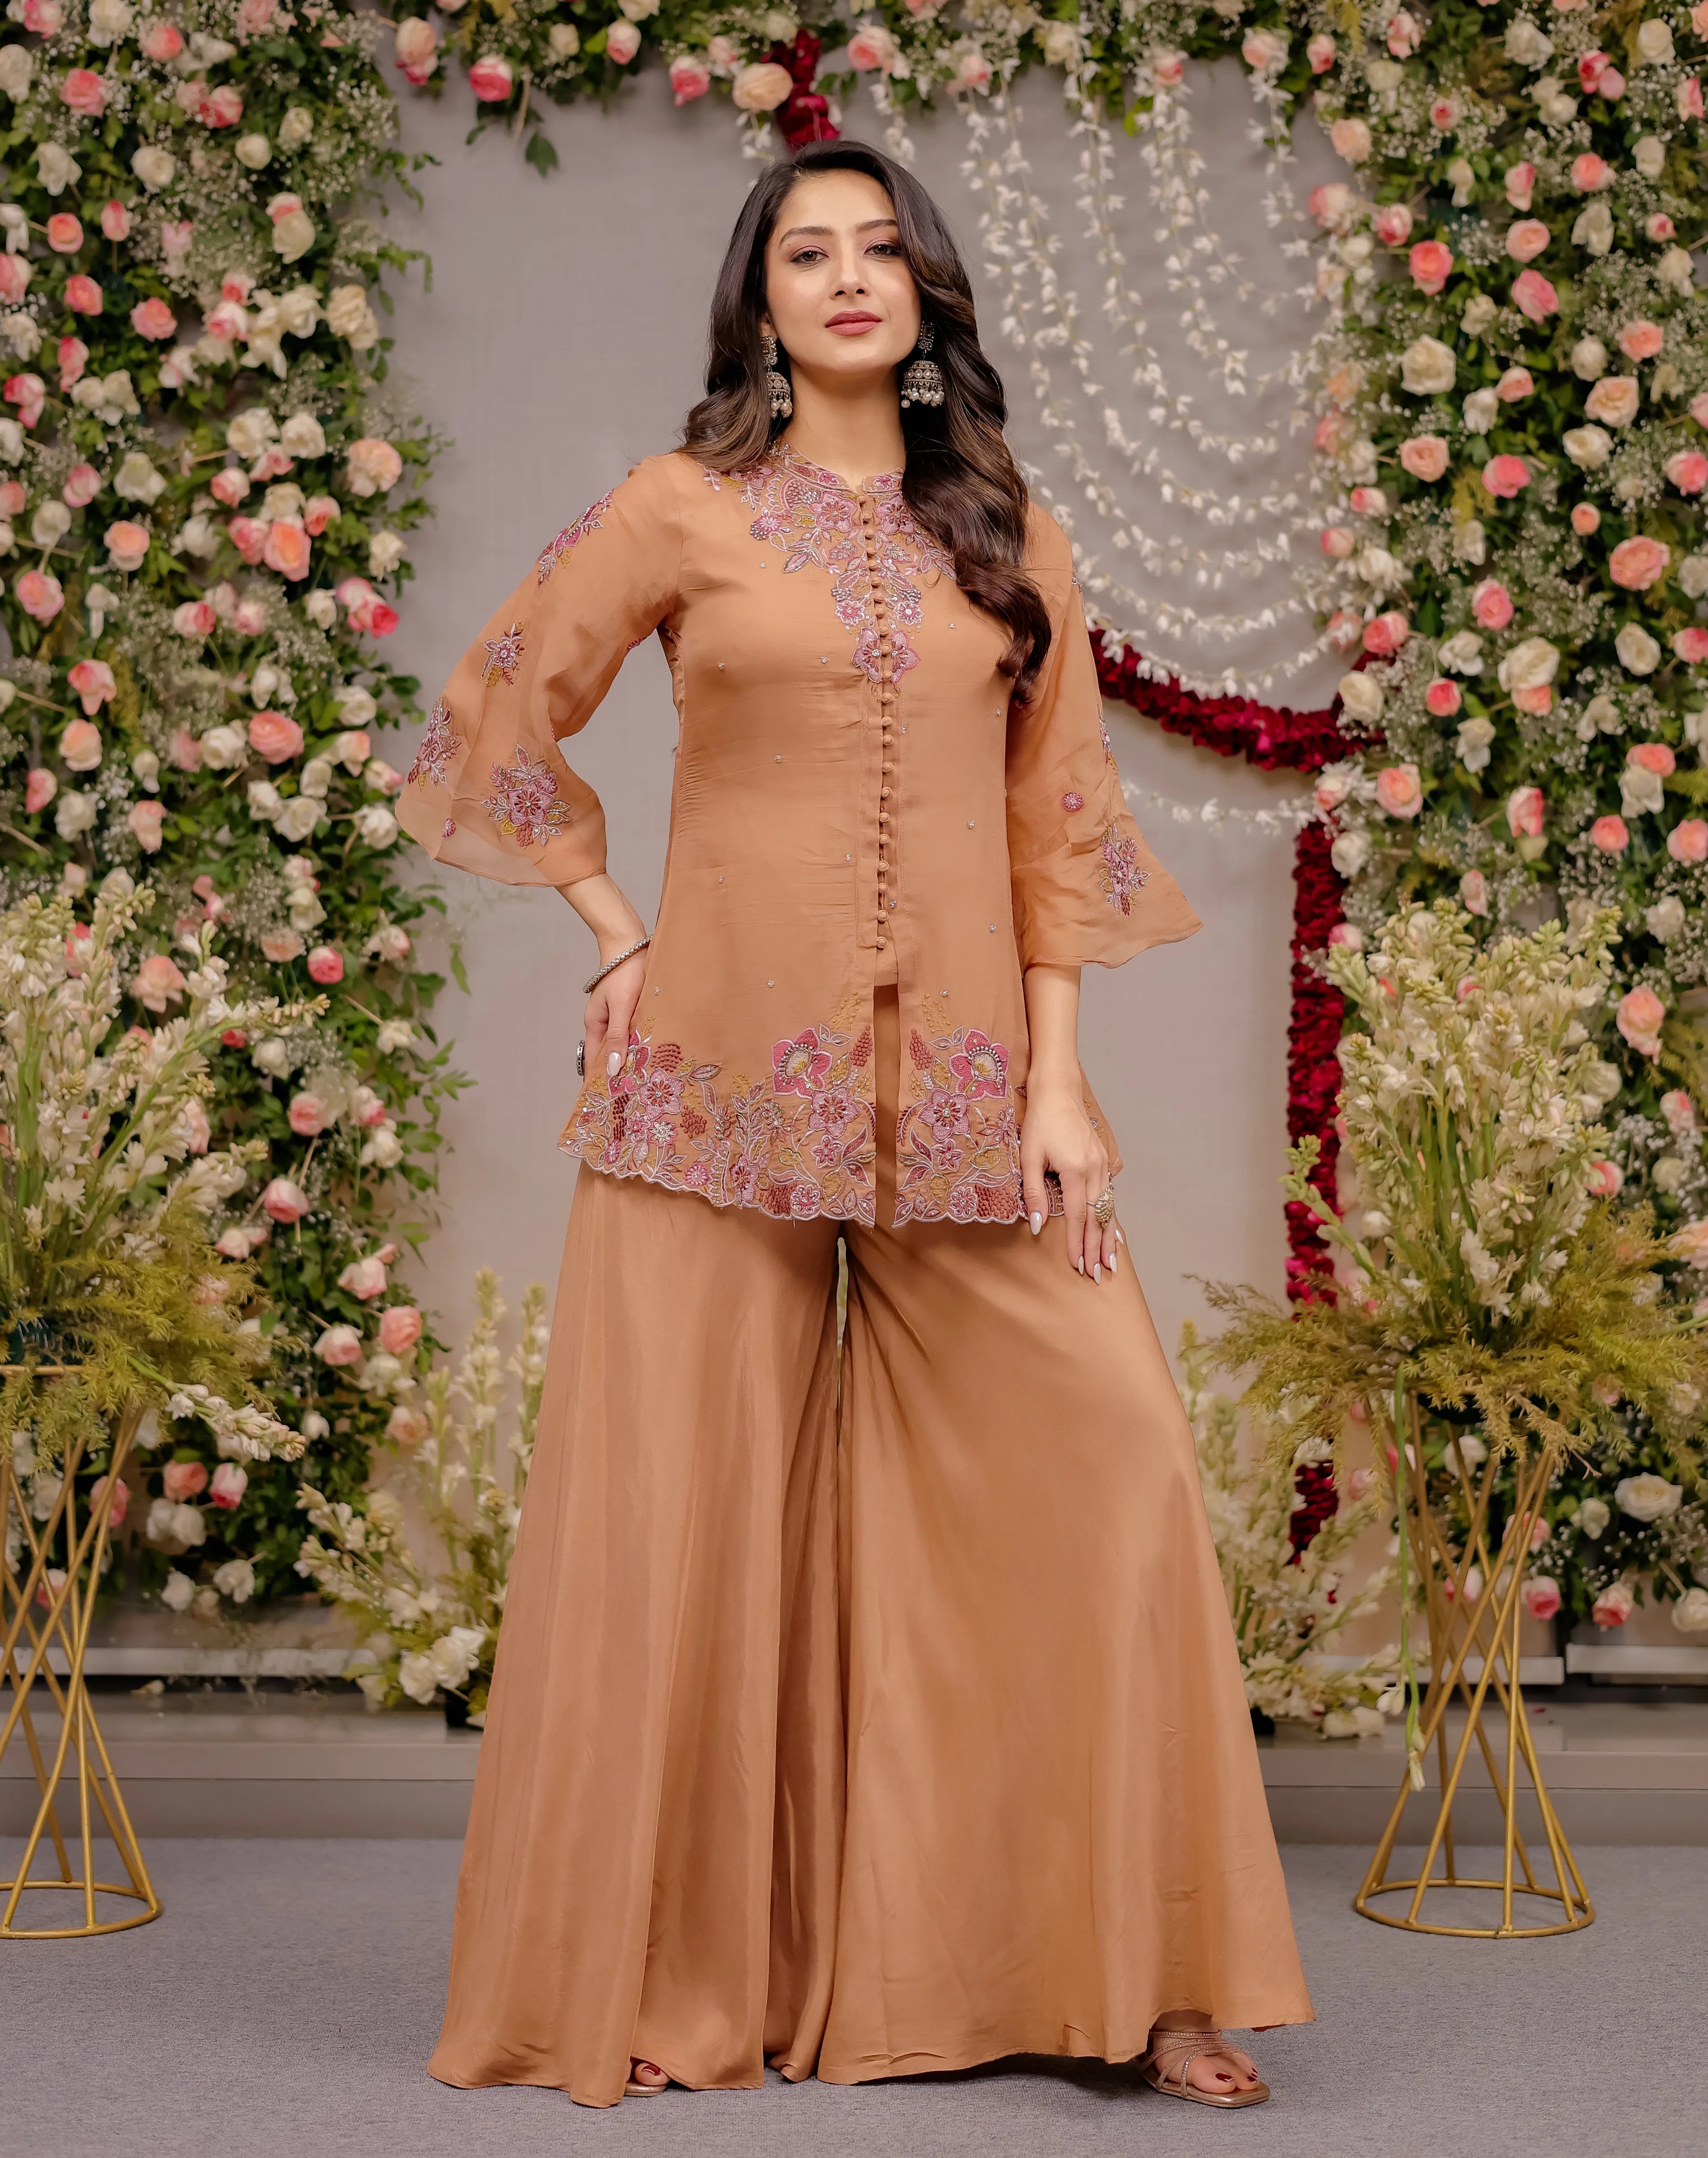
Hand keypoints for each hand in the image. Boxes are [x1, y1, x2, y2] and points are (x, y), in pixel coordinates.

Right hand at [583, 948, 647, 1082]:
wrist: (630, 944)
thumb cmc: (625, 973)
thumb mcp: (622, 1007)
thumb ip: (618, 1037)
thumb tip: (611, 1069)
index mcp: (595, 1024)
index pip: (594, 1061)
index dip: (601, 1079)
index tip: (611, 1099)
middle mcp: (603, 1023)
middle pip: (608, 1054)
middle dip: (618, 1073)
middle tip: (633, 1095)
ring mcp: (615, 1016)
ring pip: (621, 1044)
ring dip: (630, 1059)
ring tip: (644, 1081)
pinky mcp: (628, 1010)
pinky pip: (631, 1033)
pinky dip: (638, 1044)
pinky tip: (650, 1053)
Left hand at [1020, 1081, 1116, 1279]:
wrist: (1058, 1091)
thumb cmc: (1039, 1122)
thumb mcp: (1029, 1156)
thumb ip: (1033, 1192)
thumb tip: (1035, 1224)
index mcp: (1076, 1170)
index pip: (1078, 1216)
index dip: (1077, 1243)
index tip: (1077, 1266)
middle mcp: (1095, 1170)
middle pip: (1098, 1217)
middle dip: (1097, 1248)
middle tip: (1098, 1274)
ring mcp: (1103, 1164)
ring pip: (1108, 1208)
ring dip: (1108, 1237)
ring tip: (1110, 1261)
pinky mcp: (1104, 1160)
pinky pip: (1110, 1195)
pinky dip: (1112, 1217)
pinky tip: (1114, 1233)